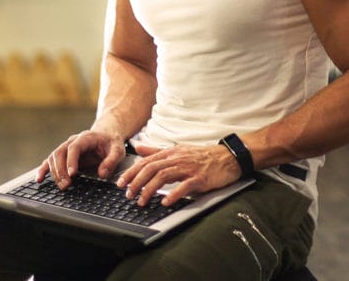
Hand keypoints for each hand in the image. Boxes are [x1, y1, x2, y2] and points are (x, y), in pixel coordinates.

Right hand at [35, 130, 126, 188]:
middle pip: (60, 153)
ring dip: (54, 172)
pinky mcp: (64, 155)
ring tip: (62, 186)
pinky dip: (43, 169)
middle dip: (61, 170)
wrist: (106, 135)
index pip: (74, 148)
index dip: (71, 160)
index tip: (72, 174)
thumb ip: (111, 161)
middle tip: (67, 185)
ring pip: (53, 157)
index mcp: (85, 138)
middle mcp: (73, 141)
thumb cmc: (112, 143)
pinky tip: (39, 179)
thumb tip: (102, 174)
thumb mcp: (118, 150)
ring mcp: (66, 147)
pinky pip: (50, 161)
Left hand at [115, 143, 242, 206]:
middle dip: (137, 182)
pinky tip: (166, 202)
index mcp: (170, 153)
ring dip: (150, 190)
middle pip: (151, 169)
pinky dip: (174, 194)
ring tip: (142, 201)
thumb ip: (156, 151)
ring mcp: (188, 168)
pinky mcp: (200, 178)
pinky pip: (185, 186)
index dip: (131, 172)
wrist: (227, 157)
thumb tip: (138, 147)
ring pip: (164, 176)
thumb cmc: (202, 156)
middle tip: (128, 195)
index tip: (121, 183)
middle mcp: (177, 159)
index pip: (146, 162)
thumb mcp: (177, 150)